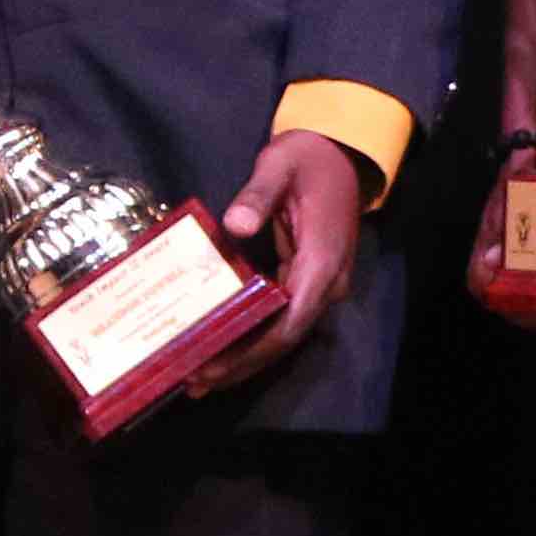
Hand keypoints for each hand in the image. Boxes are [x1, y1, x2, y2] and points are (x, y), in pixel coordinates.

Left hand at [187, 128, 371, 390]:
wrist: (339, 152)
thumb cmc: (307, 158)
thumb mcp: (279, 165)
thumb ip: (257, 195)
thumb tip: (235, 225)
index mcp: (322, 261)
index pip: (290, 322)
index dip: (253, 350)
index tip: (215, 365)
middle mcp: (327, 283)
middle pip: (285, 338)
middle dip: (242, 364)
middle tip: (195, 383)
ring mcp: (321, 285)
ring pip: (283, 333)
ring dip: (246, 357)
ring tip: (200, 378)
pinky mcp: (309, 282)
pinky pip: (280, 317)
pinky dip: (253, 335)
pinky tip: (222, 346)